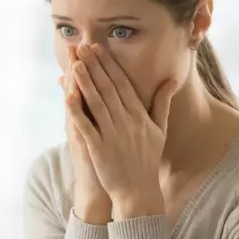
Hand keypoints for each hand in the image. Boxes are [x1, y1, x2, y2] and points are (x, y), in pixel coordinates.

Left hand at [65, 44, 173, 220]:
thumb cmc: (148, 160)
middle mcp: (126, 122)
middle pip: (108, 88)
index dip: (109, 65)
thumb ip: (162, 103)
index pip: (122, 84)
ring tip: (75, 63)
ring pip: (97, 103)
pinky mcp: (99, 149)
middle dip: (95, 66)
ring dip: (85, 82)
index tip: (99, 48)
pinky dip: (77, 111)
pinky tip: (68, 96)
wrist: (139, 192)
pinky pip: (86, 126)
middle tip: (82, 46)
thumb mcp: (160, 130)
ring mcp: (112, 135)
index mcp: (139, 116)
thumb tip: (171, 80)